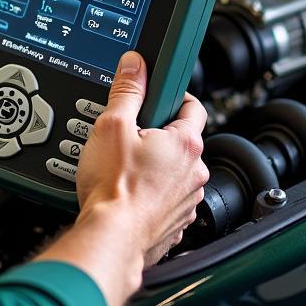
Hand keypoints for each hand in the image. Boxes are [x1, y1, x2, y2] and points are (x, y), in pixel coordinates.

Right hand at [32, 51, 207, 305]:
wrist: (110, 240)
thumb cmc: (114, 189)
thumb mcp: (112, 126)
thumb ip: (127, 91)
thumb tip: (135, 65)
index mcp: (186, 143)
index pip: (193, 105)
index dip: (175, 96)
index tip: (159, 96)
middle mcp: (195, 172)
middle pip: (182, 142)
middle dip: (158, 137)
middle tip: (129, 138)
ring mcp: (188, 201)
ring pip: (175, 173)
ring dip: (156, 169)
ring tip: (124, 171)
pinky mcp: (176, 224)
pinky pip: (168, 201)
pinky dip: (152, 197)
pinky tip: (129, 196)